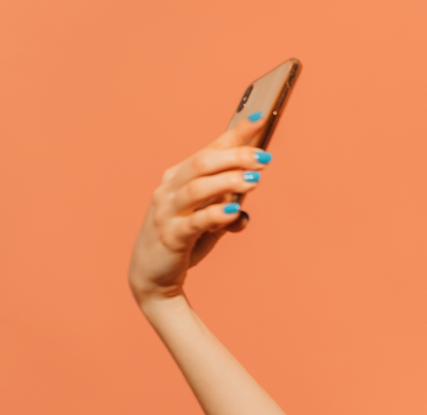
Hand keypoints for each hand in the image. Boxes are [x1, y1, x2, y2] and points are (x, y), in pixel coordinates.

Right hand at [128, 117, 271, 305]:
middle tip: (264, 159)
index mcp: (180, 176)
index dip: (235, 133)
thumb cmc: (184, 239)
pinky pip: (194, 222)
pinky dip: (214, 215)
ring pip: (197, 187)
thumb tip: (246, 207)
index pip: (211, 148)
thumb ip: (228, 206)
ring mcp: (167, 211)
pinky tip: (234, 212)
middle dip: (236, 157)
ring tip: (254, 180)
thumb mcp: (210, 219)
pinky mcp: (170, 236)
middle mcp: (170, 188)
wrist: (154, 276)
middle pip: (203, 162)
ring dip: (228, 181)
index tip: (261, 118)